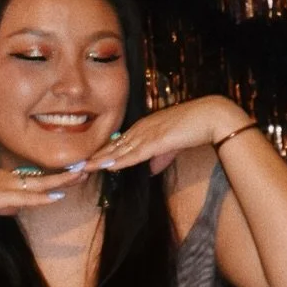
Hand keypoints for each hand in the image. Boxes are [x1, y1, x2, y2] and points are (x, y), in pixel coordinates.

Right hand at [0, 165, 79, 220]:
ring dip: (61, 181)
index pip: (33, 179)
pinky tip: (57, 197)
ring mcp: (2, 186)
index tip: (70, 175)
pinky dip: (41, 198)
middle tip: (87, 167)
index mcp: (0, 179)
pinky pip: (24, 197)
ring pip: (39, 184)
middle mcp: (5, 179)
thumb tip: (16, 209)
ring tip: (82, 175)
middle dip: (65, 175)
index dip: (53, 178)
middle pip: (42, 177)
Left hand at [79, 96, 250, 177]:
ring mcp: (148, 134)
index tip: (87, 162)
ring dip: (101, 160)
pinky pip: (134, 153)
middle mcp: (141, 129)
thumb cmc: (195, 128)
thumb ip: (160, 157)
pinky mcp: (157, 140)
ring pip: (119, 150)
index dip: (102, 154)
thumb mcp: (173, 145)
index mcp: (144, 128)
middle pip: (113, 146)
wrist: (211, 117)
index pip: (118, 144)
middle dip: (95, 157)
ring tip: (83, 168)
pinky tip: (107, 166)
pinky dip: (119, 160)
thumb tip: (150, 170)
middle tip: (76, 166)